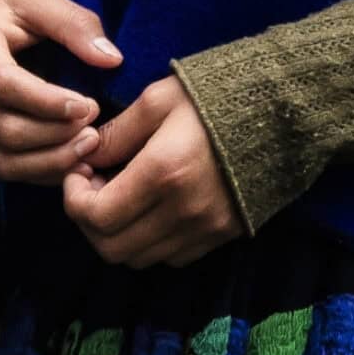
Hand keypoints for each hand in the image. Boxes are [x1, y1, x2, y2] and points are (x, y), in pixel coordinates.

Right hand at [0, 0, 120, 182]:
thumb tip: (111, 59)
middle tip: (95, 131)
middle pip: (5, 128)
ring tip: (89, 149)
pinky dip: (42, 173)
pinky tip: (73, 165)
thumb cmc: (7, 12)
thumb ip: (73, 23)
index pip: (3, 82)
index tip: (87, 106)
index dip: (47, 101)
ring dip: (52, 161)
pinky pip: (5, 169)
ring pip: (4, 158)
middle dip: (56, 136)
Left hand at [62, 75, 242, 268]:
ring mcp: (205, 229)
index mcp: (162, 173)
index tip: (78, 171)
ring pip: (139, 258)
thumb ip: (117, 133)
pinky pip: (170, 257)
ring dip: (118, 233)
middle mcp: (183, 211)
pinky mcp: (222, 236)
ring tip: (120, 193)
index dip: (73, 199)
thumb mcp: (157, 100)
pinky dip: (149, 240)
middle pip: (113, 248)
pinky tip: (149, 206)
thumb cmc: (213, 96)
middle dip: (89, 221)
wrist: (280, 112)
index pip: (97, 217)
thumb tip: (85, 154)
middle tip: (92, 185)